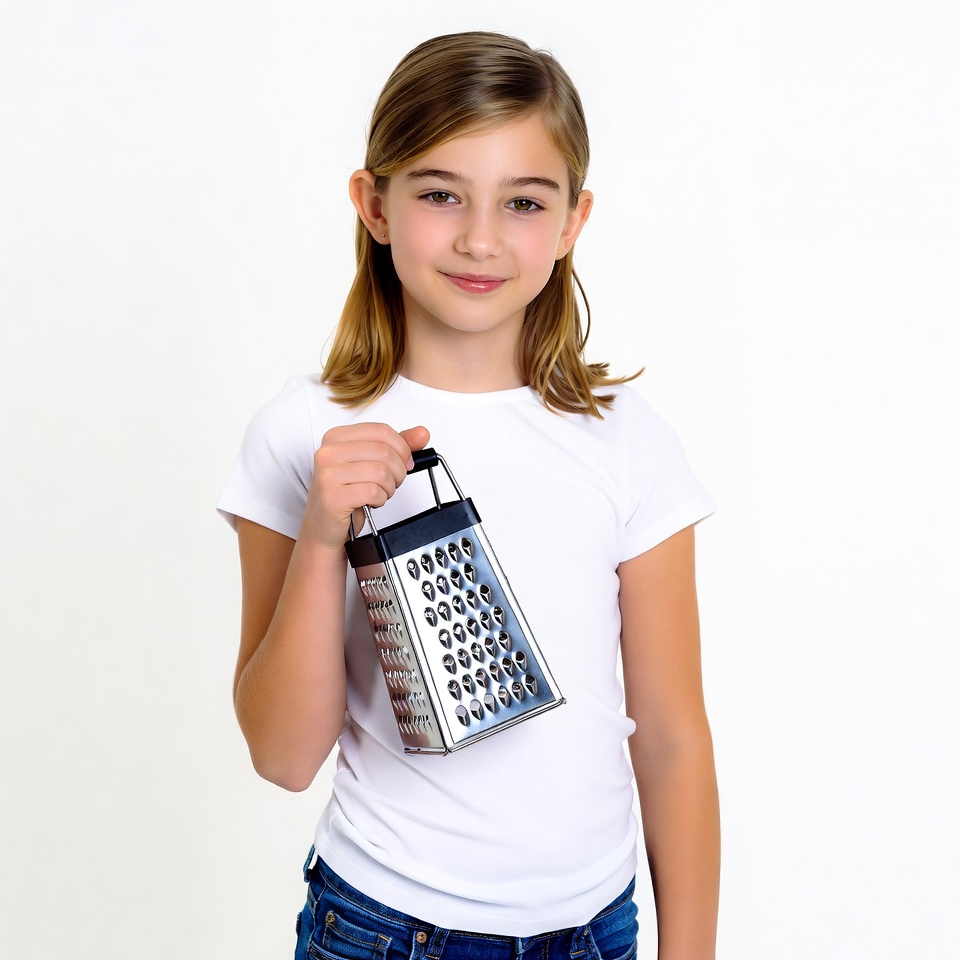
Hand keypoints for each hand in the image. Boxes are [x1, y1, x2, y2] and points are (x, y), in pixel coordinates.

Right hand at [301, 422, 430, 549]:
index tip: (405, 462)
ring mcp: (327, 474)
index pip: (382, 431)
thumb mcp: (371, 464)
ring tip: (380, 493)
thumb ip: (396, 446)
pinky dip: (380, 499)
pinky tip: (371, 502)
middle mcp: (328, 452)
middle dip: (398, 471)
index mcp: (337, 437)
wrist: (324, 527)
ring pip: (381, 472)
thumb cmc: (346, 493)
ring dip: (389, 487)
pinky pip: (373, 492)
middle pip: (384, 451)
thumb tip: (422, 433)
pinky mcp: (332, 496)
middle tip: (392, 482)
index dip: (402, 448)